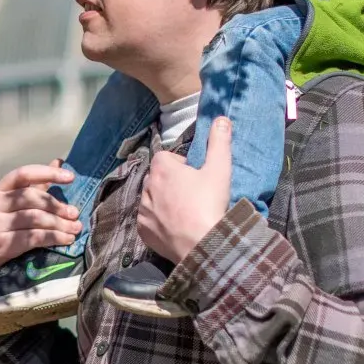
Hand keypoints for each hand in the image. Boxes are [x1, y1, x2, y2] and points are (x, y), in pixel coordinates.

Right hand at [0, 161, 79, 286]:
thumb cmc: (1, 230)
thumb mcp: (13, 207)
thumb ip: (36, 186)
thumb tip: (58, 163)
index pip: (22, 174)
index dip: (47, 173)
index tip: (70, 177)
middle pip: (31, 198)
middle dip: (57, 206)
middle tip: (75, 214)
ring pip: (34, 218)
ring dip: (59, 224)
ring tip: (75, 229)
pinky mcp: (0, 244)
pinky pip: (33, 238)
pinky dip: (53, 238)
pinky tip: (65, 240)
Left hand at [138, 117, 233, 262]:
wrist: (202, 244)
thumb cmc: (209, 203)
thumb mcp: (219, 168)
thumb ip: (219, 141)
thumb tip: (221, 118)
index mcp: (161, 168)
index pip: (166, 157)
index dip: (181, 165)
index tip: (196, 176)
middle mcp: (146, 185)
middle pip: (157, 177)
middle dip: (171, 182)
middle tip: (192, 195)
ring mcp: (142, 209)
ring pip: (151, 198)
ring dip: (163, 201)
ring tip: (185, 212)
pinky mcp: (142, 229)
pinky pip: (148, 220)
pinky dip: (158, 221)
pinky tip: (176, 227)